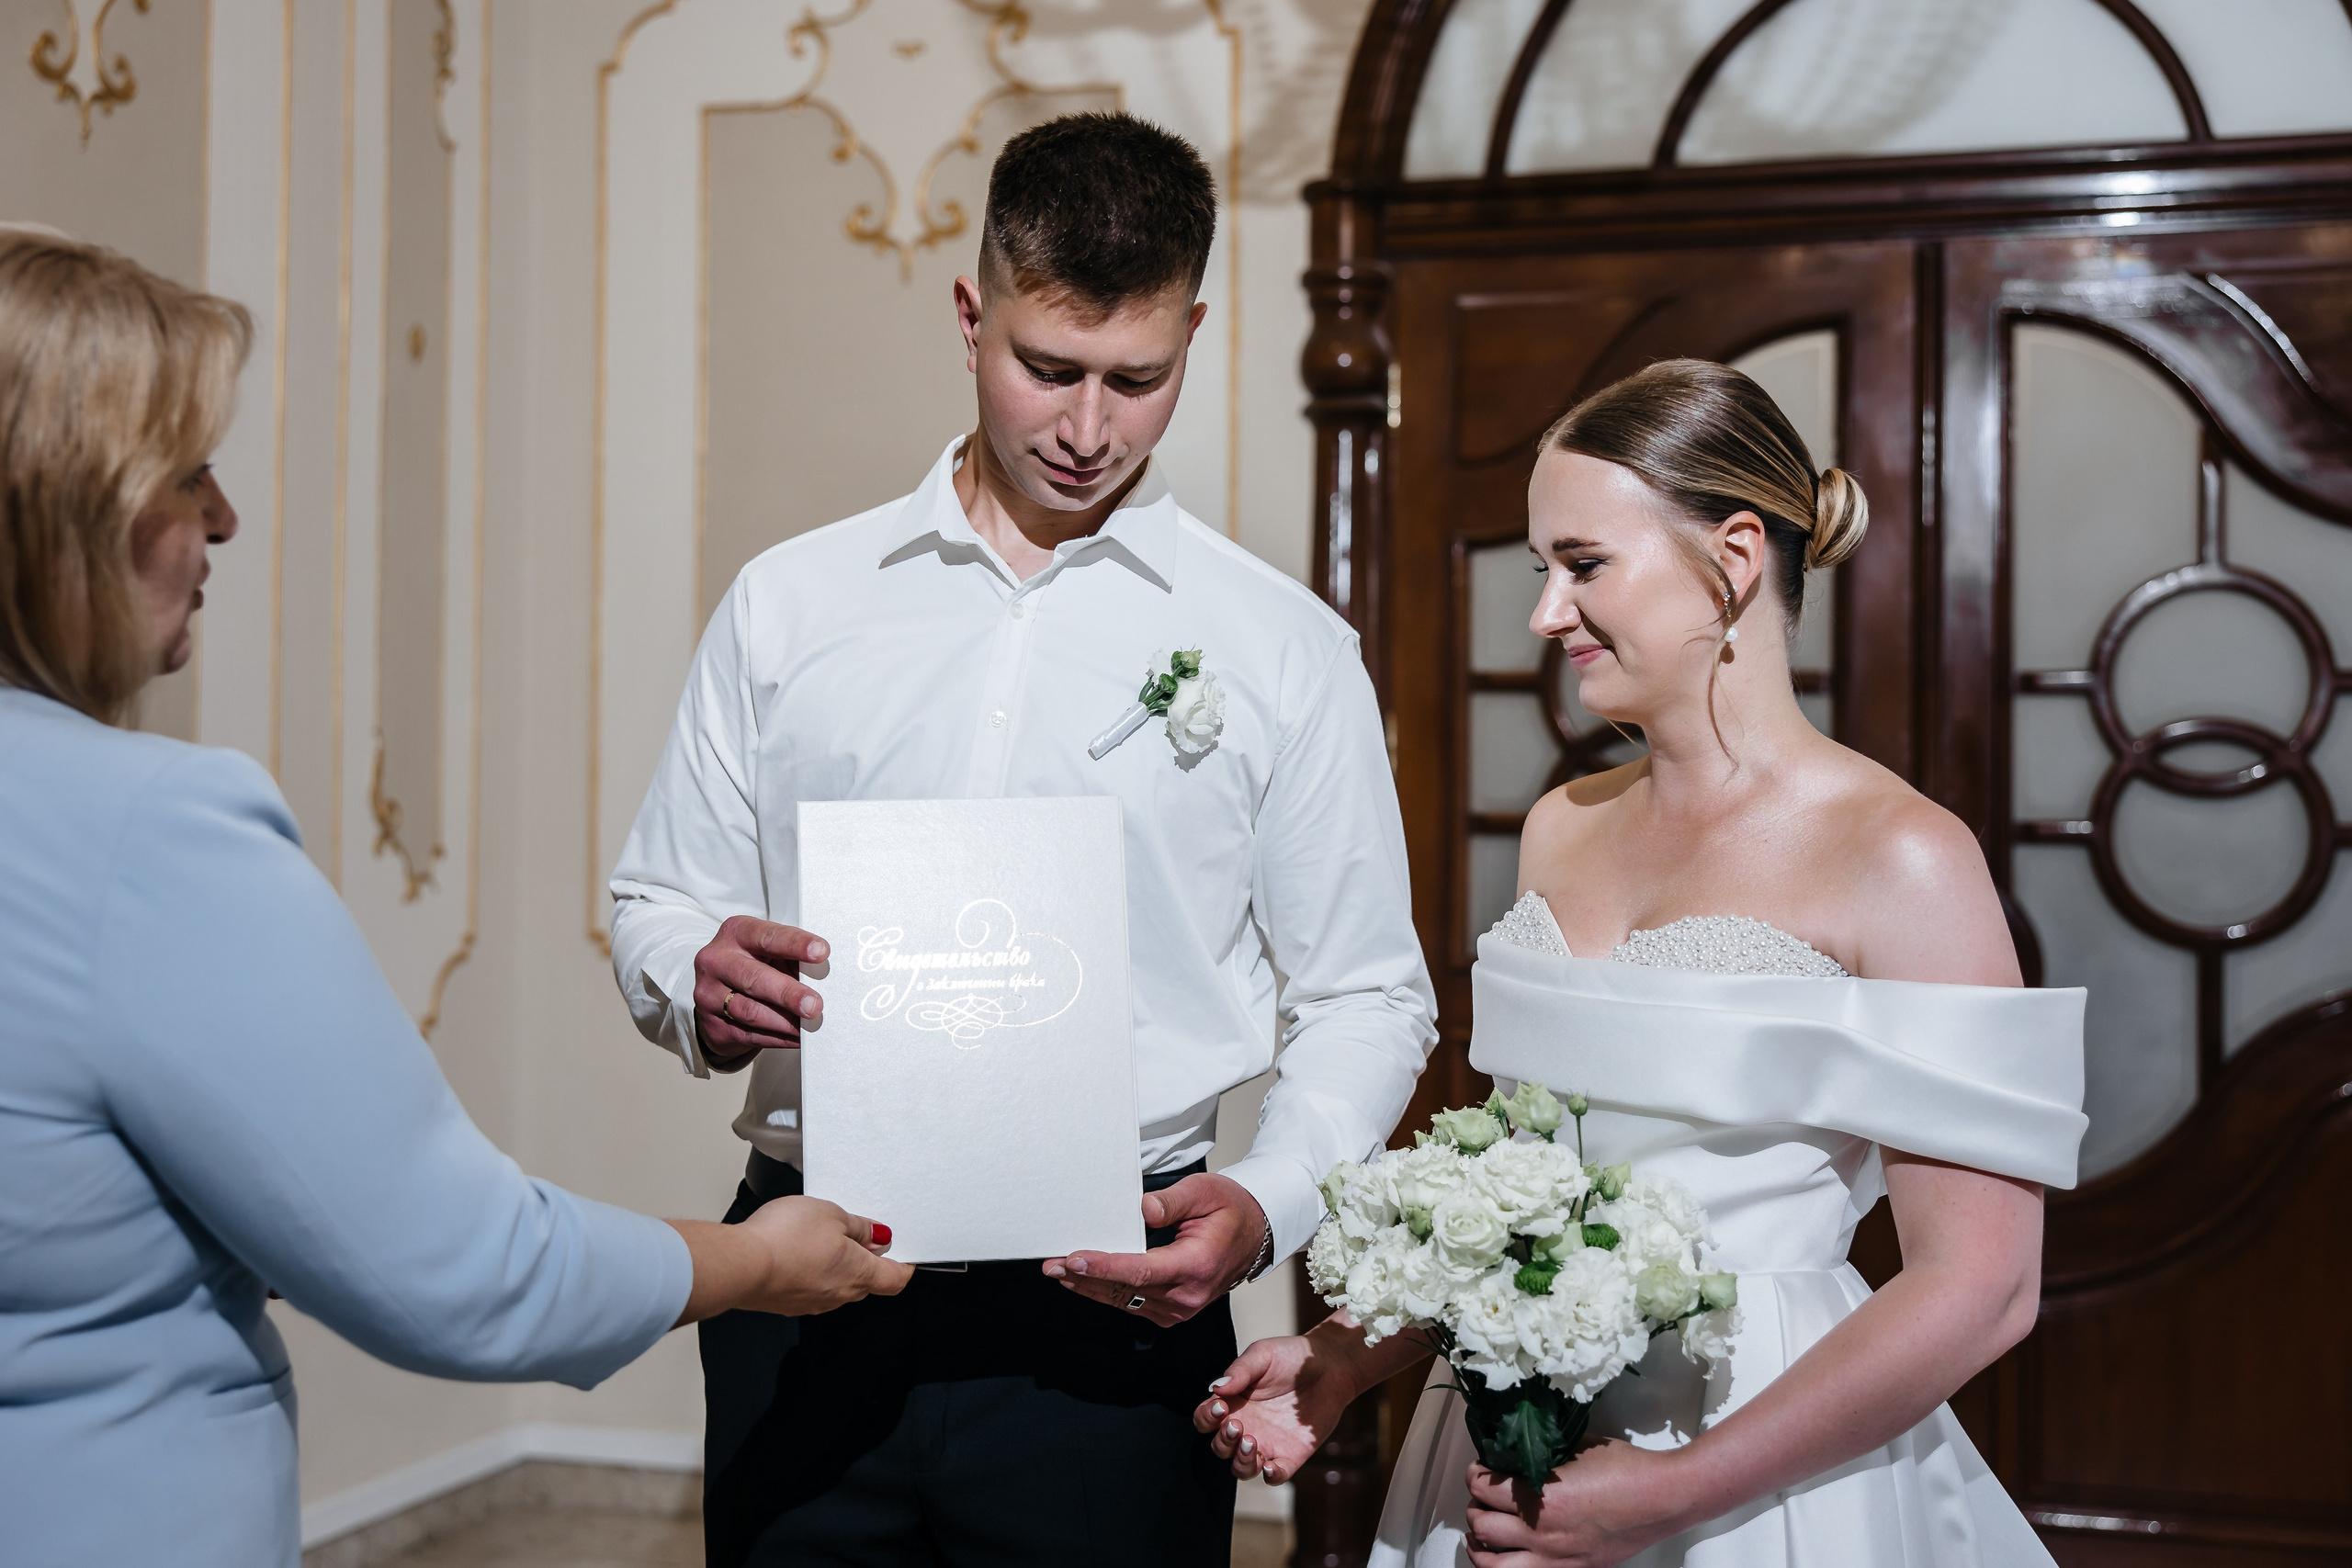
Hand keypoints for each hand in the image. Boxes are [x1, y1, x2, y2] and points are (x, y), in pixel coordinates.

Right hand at [669, 1197, 912, 1324]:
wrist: (740, 1264)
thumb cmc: (785, 1239)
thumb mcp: (832, 1214)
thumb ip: (859, 1227)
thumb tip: (877, 1236)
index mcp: (859, 1273)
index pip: (896, 1279)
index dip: (905, 1265)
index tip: (905, 1253)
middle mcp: (839, 1295)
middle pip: (867, 1282)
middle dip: (867, 1260)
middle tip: (858, 1234)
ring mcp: (811, 1303)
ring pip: (837, 1285)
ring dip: (836, 1265)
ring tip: (820, 1236)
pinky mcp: (787, 1303)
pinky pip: (810, 1287)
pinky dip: (811, 1272)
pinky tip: (796, 1251)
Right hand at [693, 916, 826, 1067]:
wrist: (716, 994)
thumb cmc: (754, 965)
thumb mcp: (769, 952)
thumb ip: (791, 958)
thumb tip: (824, 976)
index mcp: (736, 933)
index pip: (767, 937)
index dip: (795, 944)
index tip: (820, 952)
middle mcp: (717, 961)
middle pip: (754, 978)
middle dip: (788, 994)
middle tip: (814, 1005)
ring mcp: (709, 994)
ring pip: (751, 1011)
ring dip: (785, 1022)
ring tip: (810, 1026)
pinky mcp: (712, 1025)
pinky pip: (749, 1034)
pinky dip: (779, 1038)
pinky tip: (797, 1037)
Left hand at [1041, 1172, 1265, 1325]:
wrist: (1255, 1234)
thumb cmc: (1231, 1209)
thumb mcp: (1206, 1191)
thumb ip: (1173, 1201)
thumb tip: (1142, 1210)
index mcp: (1197, 1266)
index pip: (1142, 1271)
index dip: (1105, 1266)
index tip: (1075, 1258)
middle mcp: (1187, 1296)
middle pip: (1126, 1290)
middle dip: (1085, 1277)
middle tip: (1051, 1265)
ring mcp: (1180, 1308)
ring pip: (1125, 1300)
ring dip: (1089, 1286)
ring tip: (1057, 1271)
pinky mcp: (1172, 1311)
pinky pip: (1132, 1303)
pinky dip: (1106, 1291)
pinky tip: (1083, 1280)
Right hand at [1191, 1322, 1367, 1485]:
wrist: (1329, 1366)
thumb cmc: (1291, 1357)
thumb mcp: (1262, 1355)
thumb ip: (1239, 1371)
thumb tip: (1216, 1389)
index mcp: (1234, 1404)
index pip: (1206, 1419)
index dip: (1206, 1417)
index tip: (1220, 1406)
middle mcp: (1247, 1427)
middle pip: (1220, 1447)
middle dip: (1223, 1441)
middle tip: (1237, 1425)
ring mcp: (1268, 1443)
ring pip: (1241, 1468)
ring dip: (1240, 1461)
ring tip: (1251, 1441)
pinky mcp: (1291, 1455)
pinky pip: (1275, 1476)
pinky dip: (1270, 1476)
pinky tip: (1270, 1466)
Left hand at [1462, 1441, 1692, 1567]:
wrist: (1662, 1499)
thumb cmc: (1626, 1469)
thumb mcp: (1576, 1448)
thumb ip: (1542, 1454)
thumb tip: (1518, 1453)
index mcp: (1542, 1497)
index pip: (1483, 1488)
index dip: (1474, 1475)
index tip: (1479, 1469)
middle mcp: (1543, 1533)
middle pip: (1482, 1525)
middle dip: (1475, 1508)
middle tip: (1482, 1498)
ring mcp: (1556, 1558)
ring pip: (1493, 1565)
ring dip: (1480, 1547)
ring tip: (1481, 1534)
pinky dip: (1506, 1567)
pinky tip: (1507, 1556)